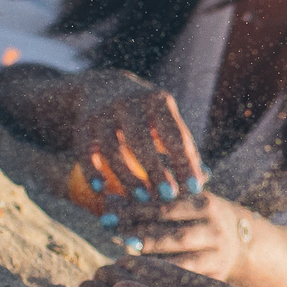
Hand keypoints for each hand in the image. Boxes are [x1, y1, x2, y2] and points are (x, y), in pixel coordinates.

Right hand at [69, 73, 205, 204]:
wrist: (102, 88)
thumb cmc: (146, 115)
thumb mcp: (165, 121)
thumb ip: (183, 146)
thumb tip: (204, 177)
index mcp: (157, 101)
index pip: (174, 133)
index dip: (185, 161)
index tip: (195, 187)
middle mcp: (128, 103)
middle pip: (140, 139)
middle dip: (154, 168)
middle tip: (168, 196)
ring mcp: (102, 112)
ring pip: (111, 146)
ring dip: (126, 174)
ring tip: (141, 198)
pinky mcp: (83, 125)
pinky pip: (85, 150)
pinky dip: (92, 171)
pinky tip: (101, 190)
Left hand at [113, 191, 260, 283]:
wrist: (243, 242)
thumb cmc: (199, 217)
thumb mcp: (185, 201)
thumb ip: (151, 201)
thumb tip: (109, 201)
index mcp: (207, 205)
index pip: (168, 208)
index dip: (138, 213)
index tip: (110, 216)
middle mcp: (216, 231)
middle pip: (176, 236)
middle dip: (143, 238)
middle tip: (115, 239)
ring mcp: (218, 257)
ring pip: (184, 263)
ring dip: (152, 264)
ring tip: (124, 263)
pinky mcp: (217, 278)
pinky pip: (188, 283)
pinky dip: (164, 282)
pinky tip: (141, 282)